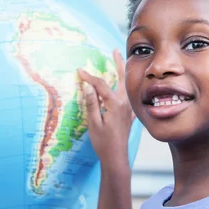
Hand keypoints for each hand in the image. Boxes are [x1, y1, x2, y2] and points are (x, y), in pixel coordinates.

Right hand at [77, 49, 134, 167]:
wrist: (116, 157)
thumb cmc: (103, 143)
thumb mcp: (93, 123)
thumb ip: (91, 103)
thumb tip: (87, 86)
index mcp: (115, 104)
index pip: (100, 85)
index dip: (89, 77)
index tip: (79, 70)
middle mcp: (124, 103)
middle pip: (121, 78)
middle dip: (118, 63)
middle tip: (115, 50)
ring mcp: (128, 108)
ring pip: (126, 85)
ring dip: (122, 73)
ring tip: (120, 61)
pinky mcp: (129, 114)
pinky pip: (128, 96)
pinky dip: (126, 87)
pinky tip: (125, 85)